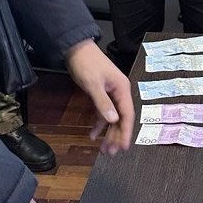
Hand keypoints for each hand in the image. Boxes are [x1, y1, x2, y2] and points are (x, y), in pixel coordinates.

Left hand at [64, 40, 133, 154]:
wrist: (75, 49)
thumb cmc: (86, 64)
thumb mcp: (93, 84)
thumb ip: (103, 103)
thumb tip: (113, 120)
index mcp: (122, 89)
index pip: (127, 114)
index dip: (126, 131)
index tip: (124, 147)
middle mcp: (119, 92)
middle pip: (121, 118)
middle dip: (116, 136)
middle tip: (111, 153)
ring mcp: (110, 94)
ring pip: (112, 118)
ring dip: (108, 133)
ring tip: (103, 149)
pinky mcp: (101, 94)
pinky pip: (103, 112)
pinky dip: (99, 123)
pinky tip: (92, 134)